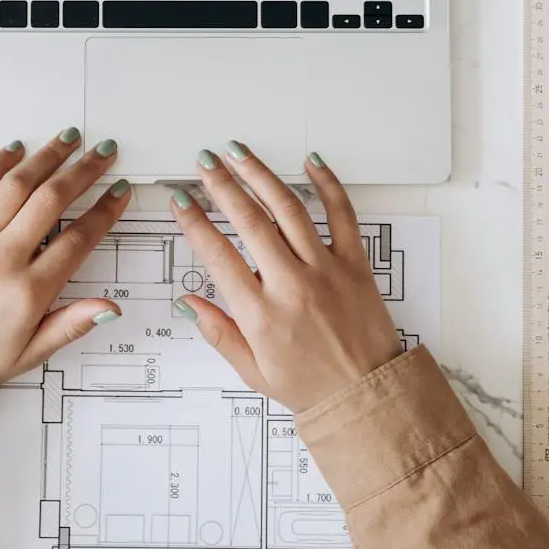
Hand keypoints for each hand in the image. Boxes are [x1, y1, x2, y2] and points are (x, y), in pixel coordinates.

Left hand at [0, 129, 131, 382]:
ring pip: (16, 186)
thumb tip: (110, 307)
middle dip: (83, 171)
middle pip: (52, 200)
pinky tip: (14, 149)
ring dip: (46, 157)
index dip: (104, 211)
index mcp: (29, 291)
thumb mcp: (33, 352)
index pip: (78, 239)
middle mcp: (2, 258)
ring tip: (68, 139)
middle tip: (103, 153)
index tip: (119, 191)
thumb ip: (72, 324)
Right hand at [170, 143, 403, 410]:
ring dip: (260, 175)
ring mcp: (326, 269)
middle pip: (248, 221)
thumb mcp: (252, 371)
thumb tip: (188, 302)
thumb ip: (218, 332)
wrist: (367, 395)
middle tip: (204, 162)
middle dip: (221, 185)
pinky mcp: (355, 263)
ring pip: (288, 209)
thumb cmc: (311, 386)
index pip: (217, 255)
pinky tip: (311, 162)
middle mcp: (291, 285)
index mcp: (261, 314)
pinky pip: (342, 214)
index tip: (180, 200)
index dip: (194, 222)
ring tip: (239, 153)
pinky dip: (327, 184)